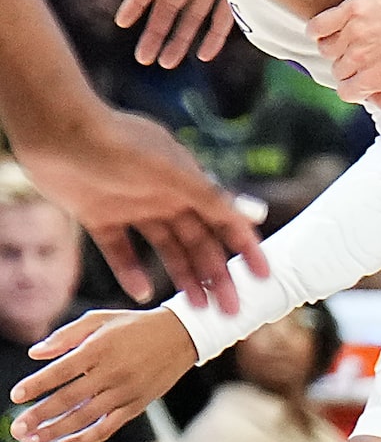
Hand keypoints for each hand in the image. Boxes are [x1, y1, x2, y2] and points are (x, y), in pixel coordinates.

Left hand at [7, 309, 198, 441]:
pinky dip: (83, 440)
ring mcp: (125, 392)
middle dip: (39, 416)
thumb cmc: (134, 326)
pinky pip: (107, 428)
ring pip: (85, 418)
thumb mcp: (99, 319)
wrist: (180, 337)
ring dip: (55, 432)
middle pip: (69, 399)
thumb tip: (35, 353)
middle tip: (17, 429)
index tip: (16, 395)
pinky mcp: (136, 406)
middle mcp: (112, 373)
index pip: (61, 371)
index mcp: (99, 348)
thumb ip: (65, 335)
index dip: (37, 385)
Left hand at [10, 107, 265, 309]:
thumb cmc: (119, 144)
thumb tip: (254, 215)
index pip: (226, 221)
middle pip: (199, 243)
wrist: (55, 131)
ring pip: (166, 250)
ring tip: (195, 308)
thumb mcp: (173, 170)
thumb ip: (211, 196)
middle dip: (217, 276)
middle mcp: (165, 196)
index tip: (263, 277)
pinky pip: (120, 250)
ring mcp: (133, 207)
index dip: (247, 248)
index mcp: (188, 183)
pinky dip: (130, 271)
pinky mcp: (99, 215)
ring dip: (183, 278)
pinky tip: (142, 293)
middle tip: (230, 310)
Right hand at [117, 0, 235, 68]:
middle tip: (143, 59)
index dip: (136, 3)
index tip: (122, 23)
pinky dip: (214, 37)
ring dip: (180, 40)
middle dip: (155, 34)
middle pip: (168, 9)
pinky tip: (205, 55)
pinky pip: (222, 20)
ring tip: (167, 64)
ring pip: (192, 18)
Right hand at [308, 0, 380, 108]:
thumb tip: (373, 101)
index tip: (360, 81)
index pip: (346, 92)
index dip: (354, 89)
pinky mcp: (353, 9)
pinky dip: (317, 30)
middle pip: (338, 70)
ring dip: (335, 50)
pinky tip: (324, 31)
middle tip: (363, 59)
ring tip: (349, 44)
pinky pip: (319, 24)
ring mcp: (355, 32)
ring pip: (326, 49)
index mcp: (376, 78)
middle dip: (349, 69)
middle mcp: (360, 57)